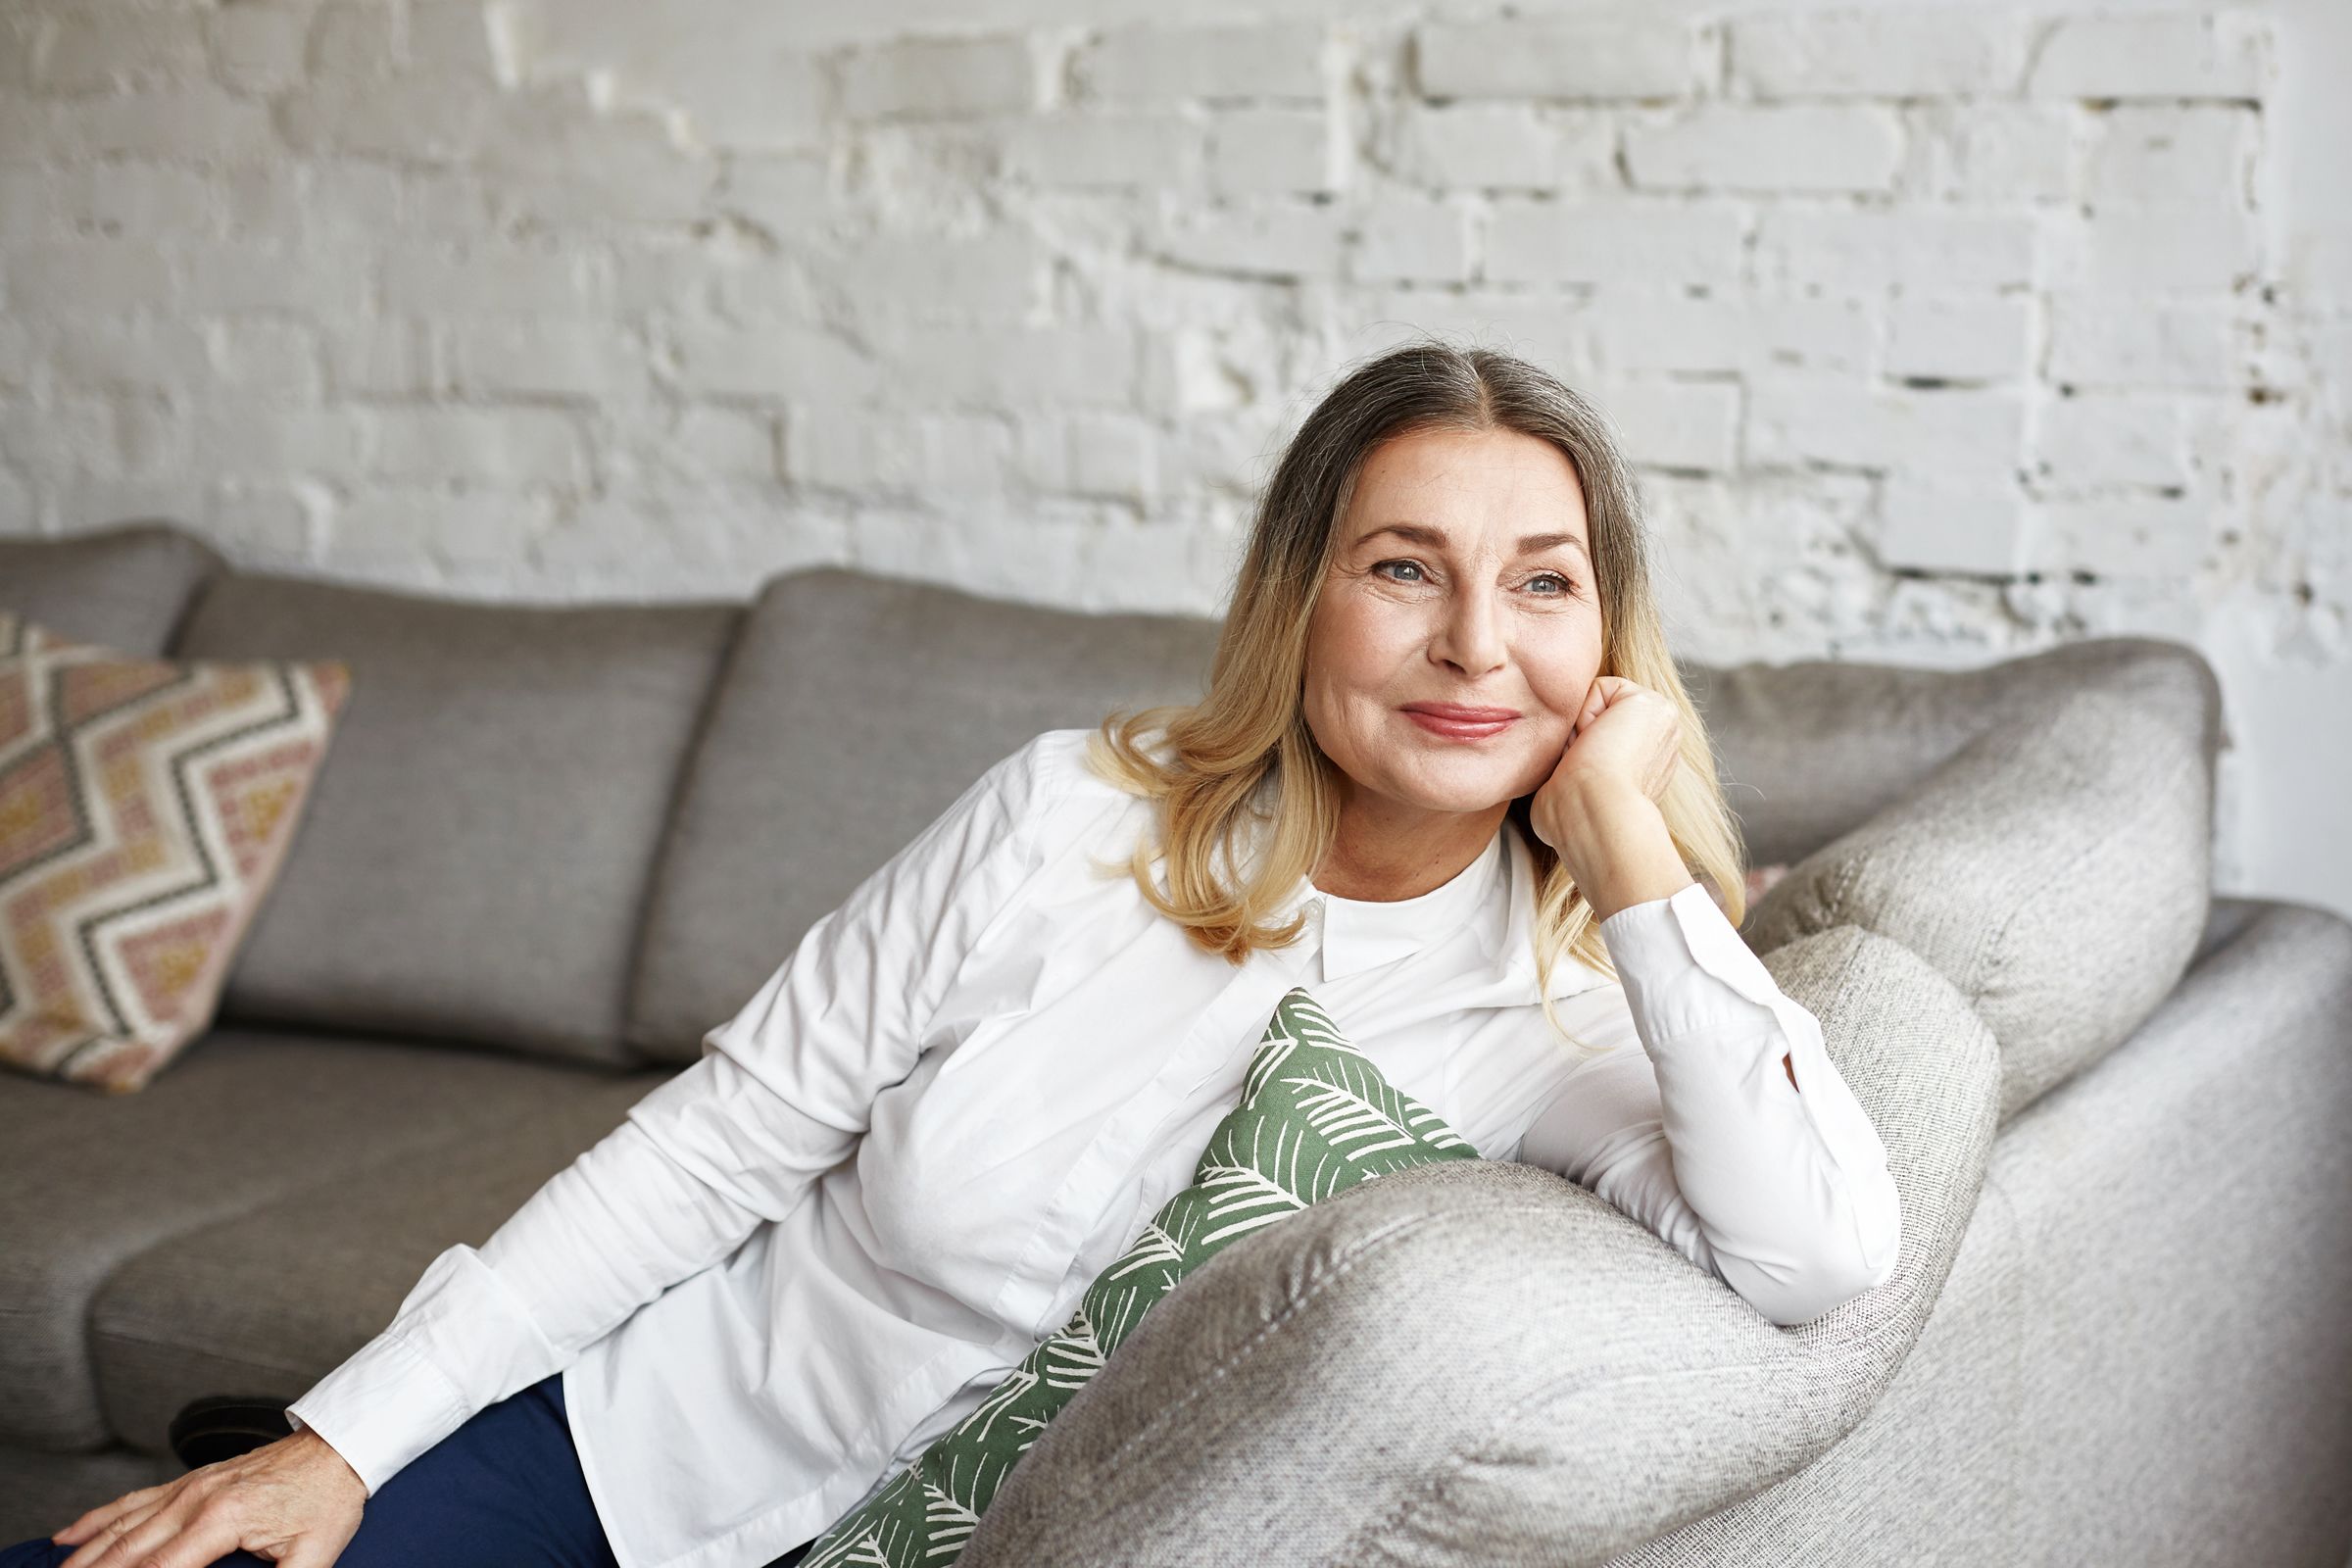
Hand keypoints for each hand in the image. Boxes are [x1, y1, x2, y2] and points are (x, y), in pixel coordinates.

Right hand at [51, 1429, 366, 1567]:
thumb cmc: (329, 1497)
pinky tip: (68, 1535)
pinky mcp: (190, 1481)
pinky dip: (95, 1520)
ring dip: (84, 1556)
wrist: (339, 1445)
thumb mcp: (317, 1554)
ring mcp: (188, 1487)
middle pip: (127, 1551)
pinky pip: (131, 1500)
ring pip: (120, 1526)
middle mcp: (195, 1500)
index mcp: (222, 1519)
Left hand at [1527, 676, 1694, 921]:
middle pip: (1597, 718)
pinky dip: (1587, 711)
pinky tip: (1596, 741)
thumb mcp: (1572, 789)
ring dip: (1582, 729)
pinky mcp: (1654, 703)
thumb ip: (1574, 768)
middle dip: (1580, 738)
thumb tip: (1554, 775)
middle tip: (1583, 767)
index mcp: (1642, 770)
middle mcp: (1657, 748)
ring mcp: (1661, 725)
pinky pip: (1601, 687)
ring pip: (1597, 704)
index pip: (1596, 739)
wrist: (1593, 814)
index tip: (1580, 777)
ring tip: (1589, 758)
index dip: (1576, 752)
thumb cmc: (1574, 815)